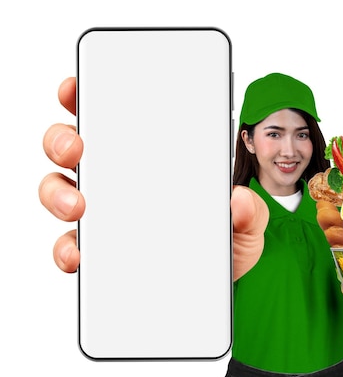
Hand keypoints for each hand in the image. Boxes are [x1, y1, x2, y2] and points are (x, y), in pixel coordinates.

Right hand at [39, 77, 268, 278]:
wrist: (220, 288)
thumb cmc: (227, 244)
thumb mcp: (247, 224)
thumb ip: (250, 211)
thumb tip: (238, 199)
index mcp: (152, 160)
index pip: (113, 120)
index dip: (86, 97)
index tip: (75, 88)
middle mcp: (120, 181)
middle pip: (71, 148)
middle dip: (62, 140)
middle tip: (76, 148)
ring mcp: (104, 215)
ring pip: (58, 191)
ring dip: (57, 193)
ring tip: (79, 207)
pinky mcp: (99, 252)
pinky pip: (69, 244)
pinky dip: (67, 248)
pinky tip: (79, 252)